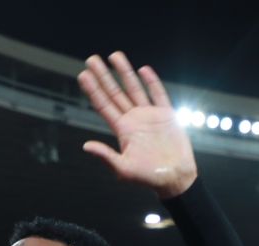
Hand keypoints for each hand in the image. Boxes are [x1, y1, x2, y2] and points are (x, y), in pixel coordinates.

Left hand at [78, 52, 196, 198]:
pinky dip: (152, 82)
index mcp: (123, 131)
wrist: (176, 178)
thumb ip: (106, 156)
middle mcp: (134, 120)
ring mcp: (150, 116)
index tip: (83, 75)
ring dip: (124, 72)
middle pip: (115, 93)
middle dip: (103, 76)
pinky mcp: (166, 116)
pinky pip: (158, 95)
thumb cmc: (149, 178)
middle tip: (91, 59)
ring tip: (115, 55)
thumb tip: (86, 146)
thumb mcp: (124, 169)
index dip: (93, 90)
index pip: (104, 106)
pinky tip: (143, 70)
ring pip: (134, 89)